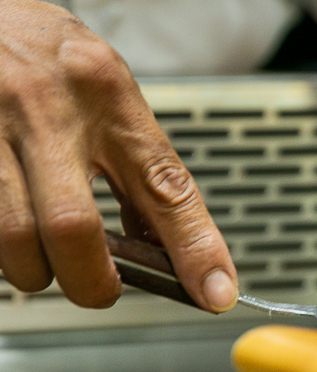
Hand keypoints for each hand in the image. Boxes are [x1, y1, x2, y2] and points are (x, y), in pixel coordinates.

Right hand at [0, 0, 236, 310]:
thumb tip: (170, 248)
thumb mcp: (106, 92)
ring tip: (46, 257)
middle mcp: (47, 108)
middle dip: (91, 280)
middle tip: (101, 287)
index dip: (196, 250)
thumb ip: (138, 166)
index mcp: (107, 94)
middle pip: (74, 228)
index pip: (165, 187)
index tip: (216, 293)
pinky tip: (13, 230)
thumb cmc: (42, 54)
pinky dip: (2, 248)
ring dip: (36, 269)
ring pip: (16, 238)